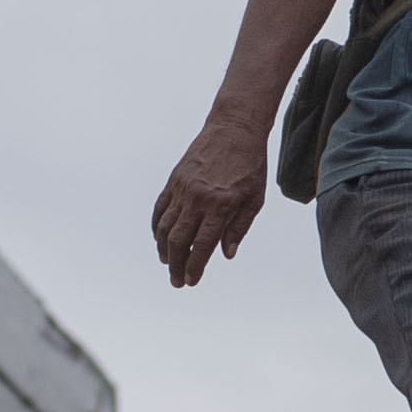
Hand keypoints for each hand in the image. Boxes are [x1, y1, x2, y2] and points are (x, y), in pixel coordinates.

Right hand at [152, 120, 267, 288]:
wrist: (234, 129)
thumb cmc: (250, 166)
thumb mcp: (254, 199)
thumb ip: (239, 227)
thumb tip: (226, 254)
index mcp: (221, 205)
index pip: (202, 245)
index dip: (195, 267)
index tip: (192, 281)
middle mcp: (198, 198)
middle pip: (179, 240)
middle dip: (176, 265)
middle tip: (177, 281)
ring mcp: (182, 188)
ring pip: (165, 227)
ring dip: (164, 249)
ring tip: (168, 263)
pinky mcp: (174, 180)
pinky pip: (160, 209)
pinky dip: (157, 227)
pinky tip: (161, 239)